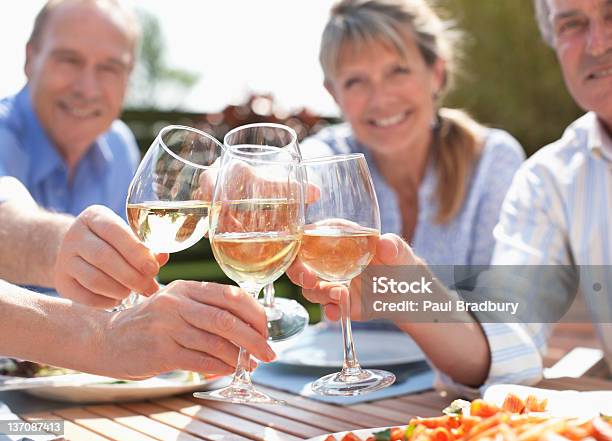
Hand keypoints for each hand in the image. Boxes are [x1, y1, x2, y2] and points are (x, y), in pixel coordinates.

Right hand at [54, 205, 168, 307]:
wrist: (75, 251)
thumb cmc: (112, 243)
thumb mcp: (126, 237)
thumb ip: (146, 247)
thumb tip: (163, 258)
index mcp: (94, 217)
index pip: (115, 231)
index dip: (135, 252)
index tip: (153, 268)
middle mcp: (74, 235)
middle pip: (103, 257)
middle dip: (131, 275)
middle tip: (148, 287)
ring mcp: (64, 258)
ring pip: (93, 279)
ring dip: (118, 289)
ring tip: (132, 292)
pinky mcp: (60, 281)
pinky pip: (84, 296)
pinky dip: (105, 301)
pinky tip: (117, 299)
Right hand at [99, 280, 275, 378]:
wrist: (107, 339)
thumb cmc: (151, 324)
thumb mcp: (177, 304)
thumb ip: (208, 309)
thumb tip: (250, 328)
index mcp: (187, 287)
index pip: (231, 295)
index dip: (255, 314)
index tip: (266, 330)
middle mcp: (177, 303)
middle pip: (227, 319)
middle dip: (254, 339)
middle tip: (269, 353)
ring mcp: (167, 327)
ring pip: (215, 342)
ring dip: (239, 357)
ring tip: (250, 365)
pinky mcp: (160, 351)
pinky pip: (199, 360)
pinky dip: (219, 367)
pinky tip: (229, 370)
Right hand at [287, 233, 419, 320]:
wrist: (409, 291)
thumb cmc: (400, 262)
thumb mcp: (399, 251)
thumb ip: (393, 246)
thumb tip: (385, 244)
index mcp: (338, 238)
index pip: (310, 235)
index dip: (300, 241)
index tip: (303, 248)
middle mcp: (329, 260)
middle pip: (300, 264)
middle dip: (298, 272)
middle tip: (309, 279)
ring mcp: (331, 283)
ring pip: (311, 289)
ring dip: (320, 293)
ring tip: (341, 295)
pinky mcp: (340, 303)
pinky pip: (328, 308)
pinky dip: (331, 311)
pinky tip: (338, 312)